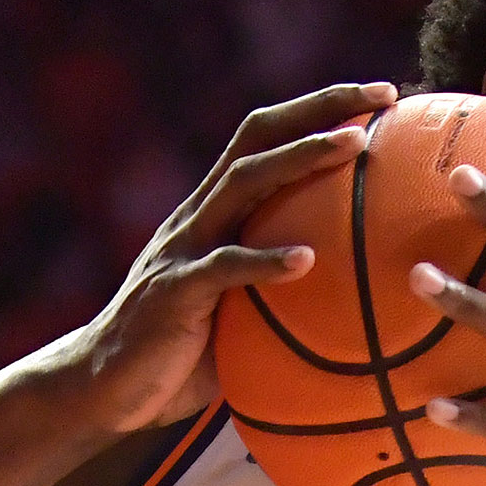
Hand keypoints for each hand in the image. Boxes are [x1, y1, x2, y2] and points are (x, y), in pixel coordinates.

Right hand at [62, 81, 397, 431]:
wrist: (104, 389)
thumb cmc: (185, 355)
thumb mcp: (242, 309)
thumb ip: (286, 287)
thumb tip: (364, 294)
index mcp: (215, 211)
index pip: (266, 139)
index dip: (319, 110)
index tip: (381, 96)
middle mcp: (199, 216)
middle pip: (258, 140)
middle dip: (320, 110)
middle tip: (381, 97)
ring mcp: (183, 249)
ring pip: (242, 184)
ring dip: (299, 159)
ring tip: (353, 147)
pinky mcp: (173, 292)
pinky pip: (223, 269)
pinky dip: (264, 261)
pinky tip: (306, 260)